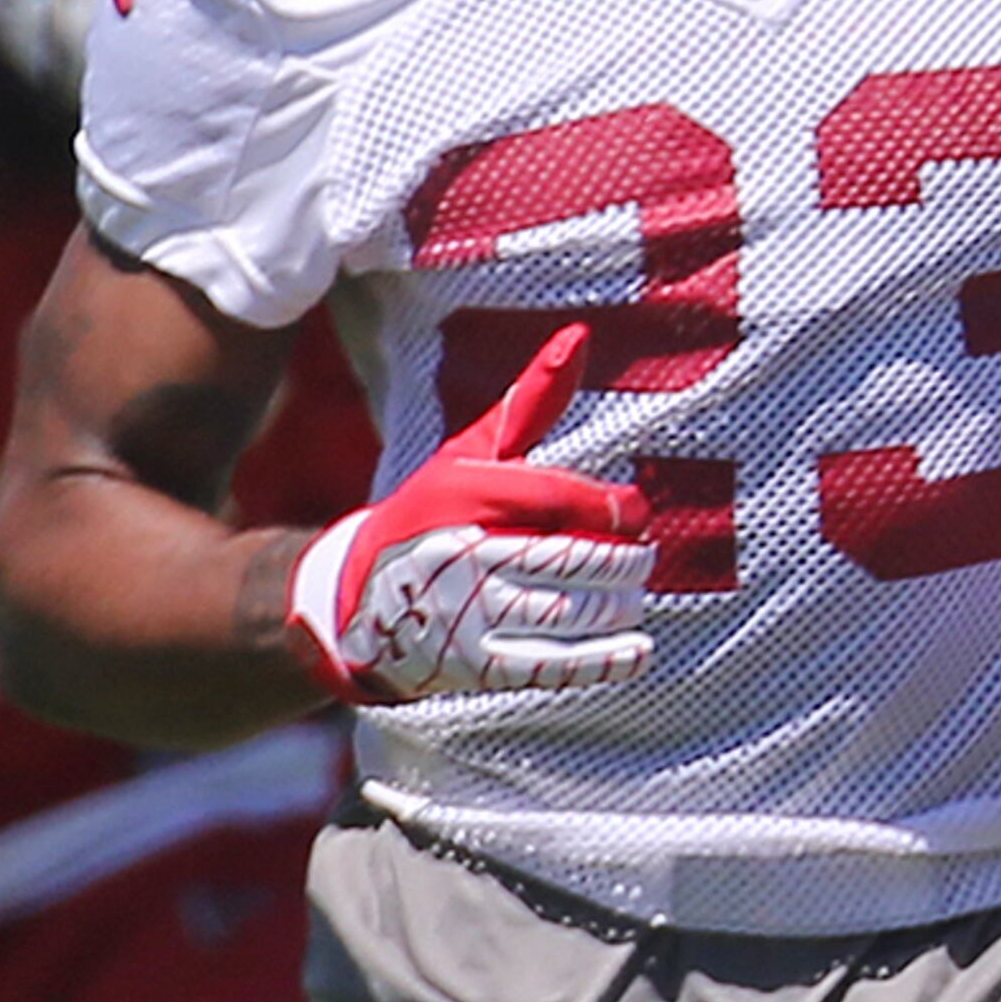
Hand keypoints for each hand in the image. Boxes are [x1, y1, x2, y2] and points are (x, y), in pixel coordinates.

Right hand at [285, 324, 655, 701]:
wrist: (359, 601)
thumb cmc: (432, 514)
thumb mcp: (470, 452)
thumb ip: (530, 400)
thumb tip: (579, 336)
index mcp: (464, 493)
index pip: (558, 499)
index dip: (613, 508)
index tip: (637, 512)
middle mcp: (463, 552)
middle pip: (573, 558)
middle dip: (623, 560)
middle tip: (641, 558)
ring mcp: (469, 612)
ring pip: (571, 611)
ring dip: (617, 604)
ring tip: (630, 595)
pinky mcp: (476, 665)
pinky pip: (555, 665)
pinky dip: (607, 660)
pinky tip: (639, 650)